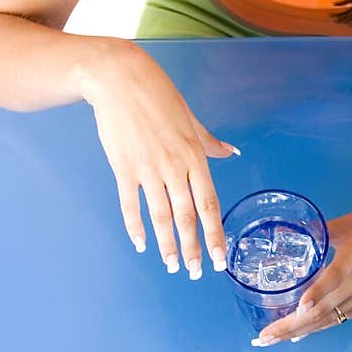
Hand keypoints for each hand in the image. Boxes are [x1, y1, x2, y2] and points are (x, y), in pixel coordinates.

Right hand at [80, 41, 237, 276]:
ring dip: (167, 245)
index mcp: (194, 156)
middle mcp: (174, 166)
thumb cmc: (158, 95)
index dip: (215, 235)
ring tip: (172, 266)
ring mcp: (147, 169)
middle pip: (187, 217)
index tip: (220, 257)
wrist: (119, 79)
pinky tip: (142, 244)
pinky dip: (136, 227)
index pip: (209, 204)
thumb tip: (232, 151)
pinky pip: (130, 204)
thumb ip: (209, 141)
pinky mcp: (123, 168)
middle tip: (197, 273)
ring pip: (161, 216)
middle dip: (193, 249)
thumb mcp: (190, 118)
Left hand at [253, 203, 351, 344]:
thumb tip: (291, 234)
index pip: (332, 280)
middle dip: (293, 325)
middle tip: (267, 336)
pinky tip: (305, 331)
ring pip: (332, 318)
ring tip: (279, 338)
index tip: (296, 309)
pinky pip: (344, 317)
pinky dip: (323, 325)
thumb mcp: (346, 223)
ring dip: (304, 330)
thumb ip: (318, 231)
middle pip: (325, 309)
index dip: (314, 296)